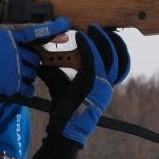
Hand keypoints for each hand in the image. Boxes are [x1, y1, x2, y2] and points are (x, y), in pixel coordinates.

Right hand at [0, 18, 71, 96]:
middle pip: (35, 57)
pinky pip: (28, 88)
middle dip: (28, 61)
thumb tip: (15, 28)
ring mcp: (16, 68)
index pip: (36, 32)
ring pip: (33, 72)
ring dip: (26, 75)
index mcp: (12, 38)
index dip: (53, 29)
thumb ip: (8, 35)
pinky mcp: (13, 84)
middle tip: (16, 64)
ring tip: (11, 74)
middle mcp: (17, 52)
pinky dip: (26, 88)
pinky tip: (18, 86)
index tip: (66, 24)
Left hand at [32, 25, 129, 158]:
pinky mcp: (91, 83)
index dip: (113, 48)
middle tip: (98, 28)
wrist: (63, 130)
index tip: (104, 35)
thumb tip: (40, 60)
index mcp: (104, 86)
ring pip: (109, 55)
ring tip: (92, 29)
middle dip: (110, 40)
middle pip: (117, 57)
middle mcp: (107, 85)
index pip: (117, 64)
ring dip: (100, 39)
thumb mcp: (60, 86)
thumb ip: (55, 72)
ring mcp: (102, 84)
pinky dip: (87, 46)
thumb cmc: (63, 112)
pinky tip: (80, 37)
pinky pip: (93, 59)